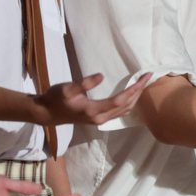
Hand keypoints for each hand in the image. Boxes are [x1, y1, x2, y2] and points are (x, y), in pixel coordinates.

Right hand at [33, 73, 152, 125]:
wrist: (47, 113)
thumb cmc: (55, 99)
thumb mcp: (67, 88)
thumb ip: (84, 83)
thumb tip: (101, 76)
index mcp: (94, 110)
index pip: (121, 100)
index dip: (134, 89)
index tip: (144, 76)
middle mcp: (100, 118)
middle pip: (126, 106)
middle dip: (139, 91)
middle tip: (148, 77)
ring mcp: (100, 120)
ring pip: (124, 110)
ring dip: (135, 98)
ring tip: (142, 84)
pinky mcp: (98, 119)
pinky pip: (119, 112)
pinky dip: (128, 102)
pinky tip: (131, 94)